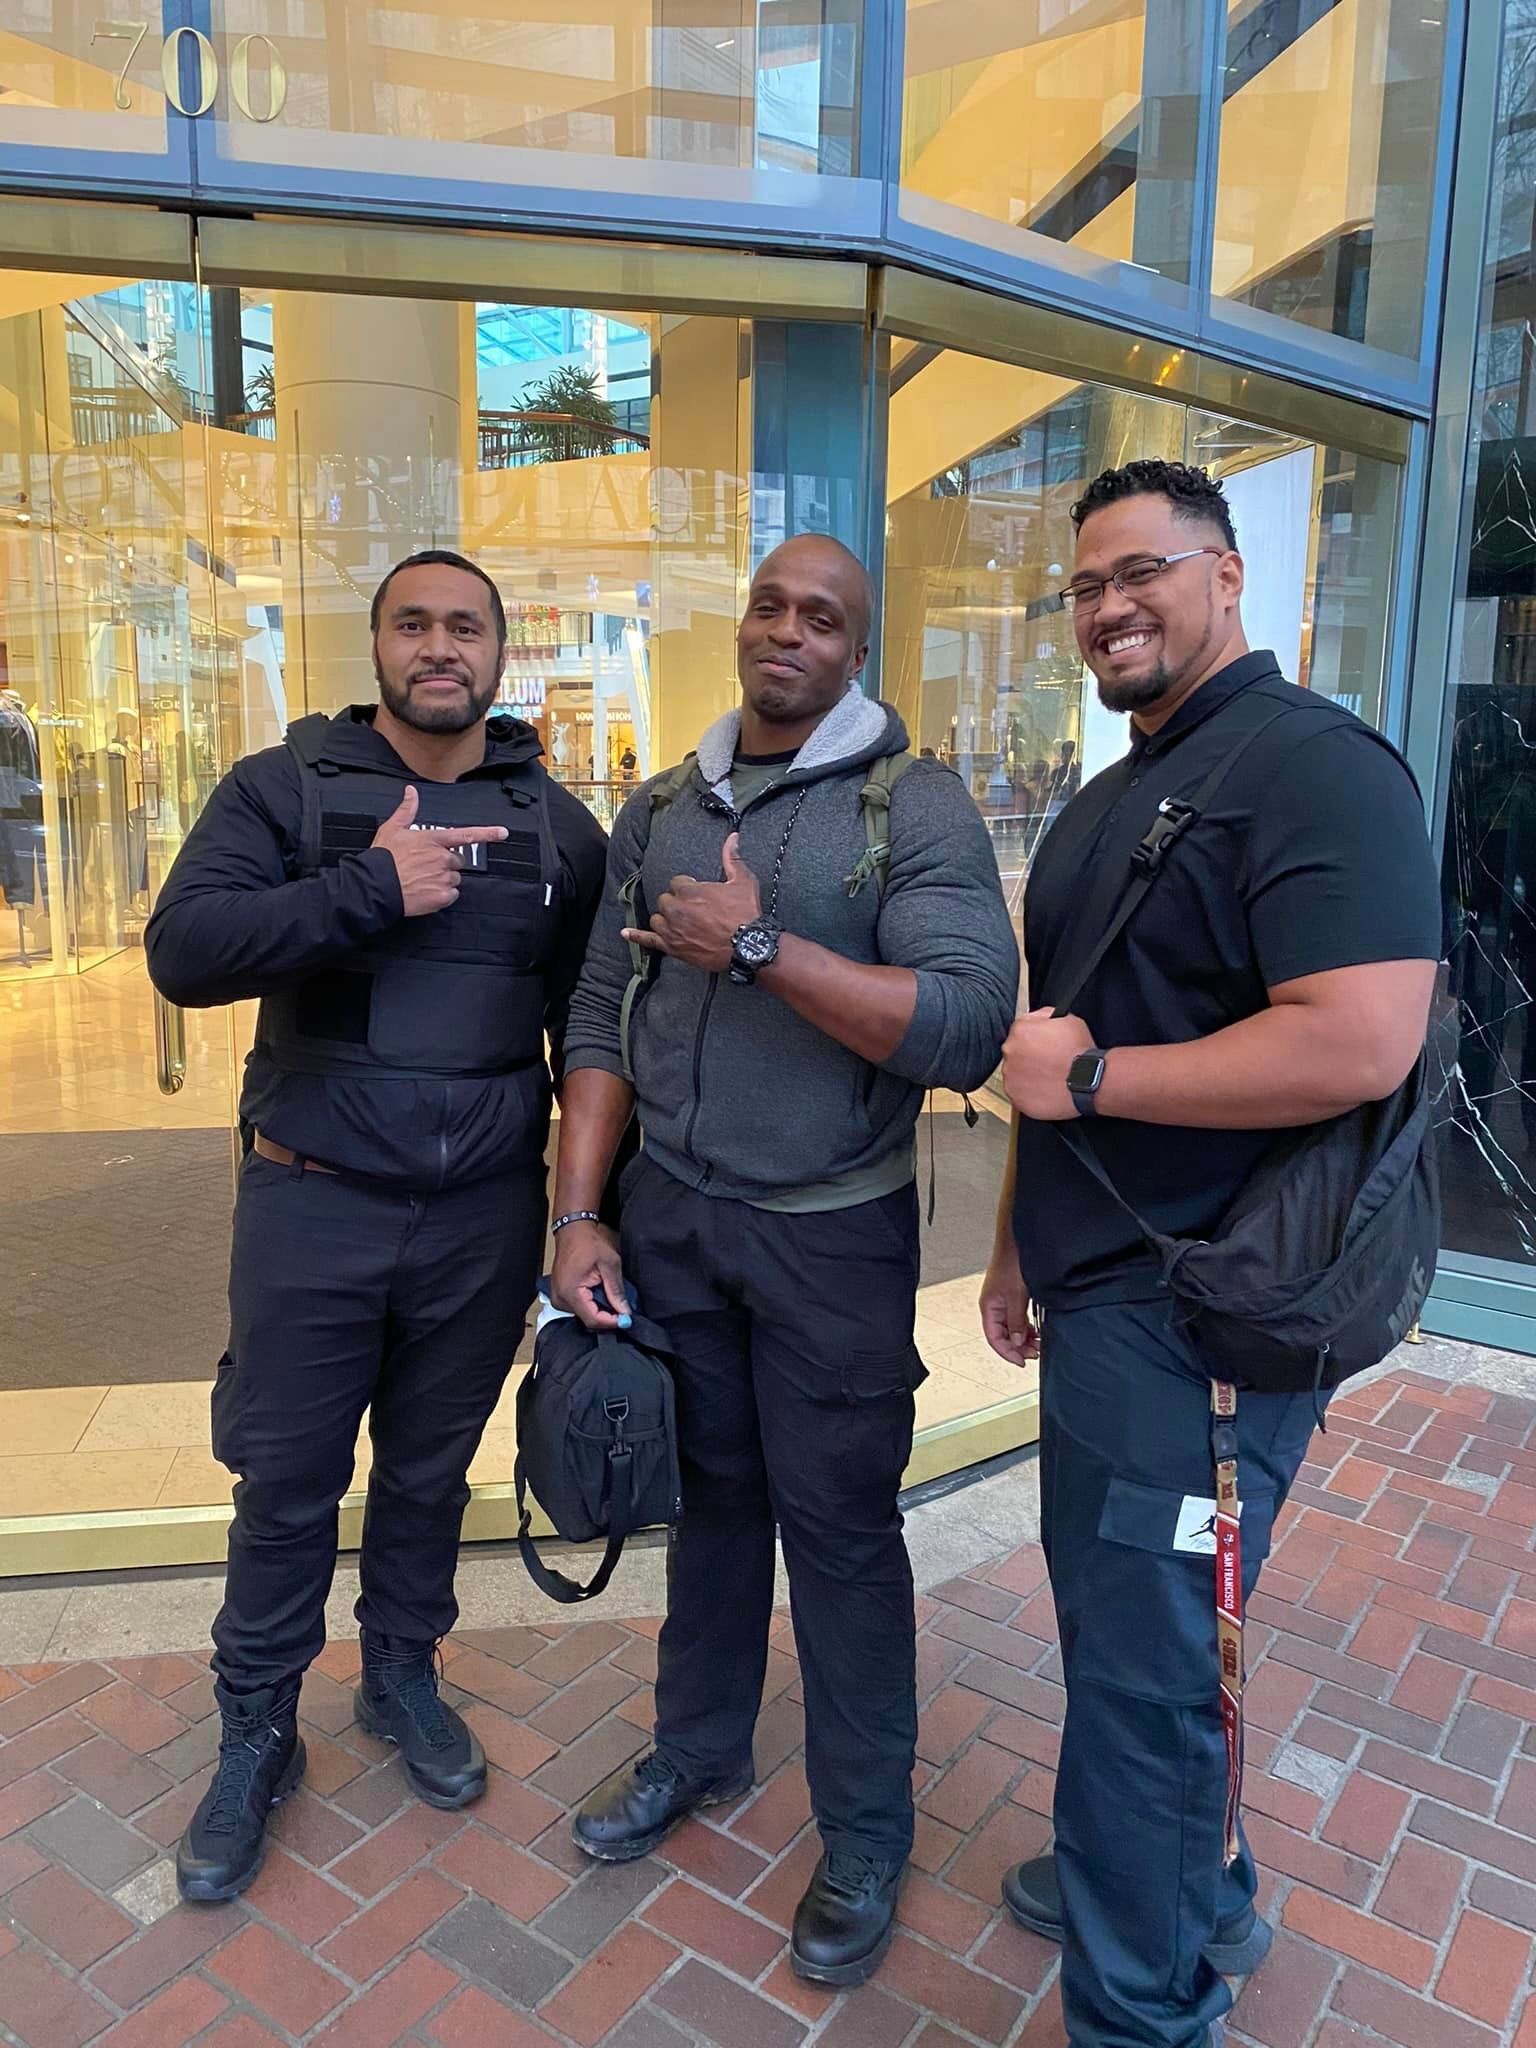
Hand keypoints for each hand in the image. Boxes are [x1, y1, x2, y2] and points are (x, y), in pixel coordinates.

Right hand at [372, 786, 507, 917]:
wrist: (375, 886)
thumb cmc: (383, 858)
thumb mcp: (392, 829)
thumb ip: (407, 810)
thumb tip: (411, 791)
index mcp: (433, 840)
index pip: (465, 835)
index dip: (487, 833)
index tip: (503, 833)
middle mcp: (442, 858)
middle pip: (457, 861)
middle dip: (445, 864)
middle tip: (425, 867)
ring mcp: (443, 877)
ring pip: (454, 878)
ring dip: (443, 879)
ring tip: (422, 880)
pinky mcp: (442, 896)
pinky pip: (451, 895)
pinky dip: (441, 895)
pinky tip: (425, 892)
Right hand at [550, 1220, 633, 1330]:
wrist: (572, 1231)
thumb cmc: (588, 1242)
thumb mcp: (609, 1264)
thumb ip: (616, 1290)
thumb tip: (624, 1311)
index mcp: (570, 1292)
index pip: (592, 1319)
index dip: (611, 1322)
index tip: (626, 1319)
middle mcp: (560, 1298)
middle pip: (588, 1319)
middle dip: (607, 1317)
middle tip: (623, 1310)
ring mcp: (558, 1298)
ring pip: (583, 1315)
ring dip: (600, 1311)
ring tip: (612, 1299)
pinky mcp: (560, 1295)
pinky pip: (578, 1307)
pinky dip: (591, 1305)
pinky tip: (600, 1295)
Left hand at [622, 831, 761, 973]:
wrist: (748, 947)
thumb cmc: (746, 913)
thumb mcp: (743, 881)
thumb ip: (732, 858)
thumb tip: (733, 837)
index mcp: (689, 891)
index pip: (677, 882)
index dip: (688, 887)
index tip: (698, 893)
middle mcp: (676, 909)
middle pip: (665, 900)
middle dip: (677, 902)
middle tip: (694, 909)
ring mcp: (672, 929)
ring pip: (657, 918)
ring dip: (666, 918)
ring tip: (680, 921)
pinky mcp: (672, 947)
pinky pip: (649, 940)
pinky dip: (636, 936)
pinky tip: (625, 934)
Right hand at [979, 1238, 1038, 1365]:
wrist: (1017, 1242)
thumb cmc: (1011, 1263)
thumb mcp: (1016, 1296)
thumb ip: (1016, 1321)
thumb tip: (1018, 1342)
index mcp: (989, 1307)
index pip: (994, 1338)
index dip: (1007, 1352)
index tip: (1021, 1361)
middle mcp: (994, 1306)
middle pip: (1003, 1335)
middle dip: (1018, 1347)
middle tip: (1035, 1353)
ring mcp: (1003, 1301)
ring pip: (1011, 1327)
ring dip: (1024, 1337)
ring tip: (1038, 1343)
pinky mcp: (1012, 1295)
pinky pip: (1017, 1318)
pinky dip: (1026, 1326)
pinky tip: (1036, 1330)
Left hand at [1002, 1008, 1094, 1120]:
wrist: (1088, 1081)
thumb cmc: (1080, 1052)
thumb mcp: (1068, 1019)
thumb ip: (1046, 1015)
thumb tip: (1040, 1019)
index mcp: (1021, 1030)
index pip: (1021, 1030)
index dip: (1035, 1037)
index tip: (1043, 1044)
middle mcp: (1010, 1052)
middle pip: (1015, 1051)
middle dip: (1029, 1055)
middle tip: (1047, 1061)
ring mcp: (1011, 1076)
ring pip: (1015, 1073)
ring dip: (1028, 1074)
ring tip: (1048, 1077)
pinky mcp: (1016, 1097)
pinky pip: (1019, 1093)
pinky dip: (1029, 1092)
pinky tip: (1045, 1089)